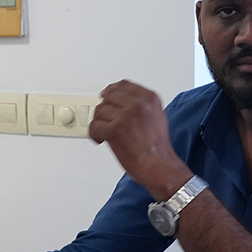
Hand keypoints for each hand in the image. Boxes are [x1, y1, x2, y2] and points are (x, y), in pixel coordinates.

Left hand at [90, 81, 188, 198]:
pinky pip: (94, 125)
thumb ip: (142, 106)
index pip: (124, 85)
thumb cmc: (157, 148)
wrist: (157, 166)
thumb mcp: (157, 117)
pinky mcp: (114, 130)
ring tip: (105, 134)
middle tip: (104, 119)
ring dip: (99, 123)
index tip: (106, 95)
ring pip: (100, 110)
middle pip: (109, 96)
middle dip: (105, 108)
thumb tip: (122, 100)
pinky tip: (101, 140)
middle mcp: (138, 105)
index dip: (112, 90)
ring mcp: (125, 116)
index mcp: (150, 99)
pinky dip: (95, 134)